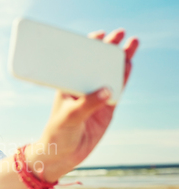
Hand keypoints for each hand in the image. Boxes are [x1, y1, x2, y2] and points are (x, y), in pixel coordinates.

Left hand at [27, 29, 138, 181]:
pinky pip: (117, 90)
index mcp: (67, 85)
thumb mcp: (69, 117)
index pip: (77, 62)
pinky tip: (130, 65)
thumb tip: (107, 91)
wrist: (63, 155)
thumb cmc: (58, 133)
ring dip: (120, 60)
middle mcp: (82, 88)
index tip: (97, 36)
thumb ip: (87, 104)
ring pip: (110, 75)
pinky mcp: (106, 109)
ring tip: (131, 44)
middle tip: (120, 34)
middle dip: (108, 49)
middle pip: (97, 65)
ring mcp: (95, 97)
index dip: (88, 47)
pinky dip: (124, 78)